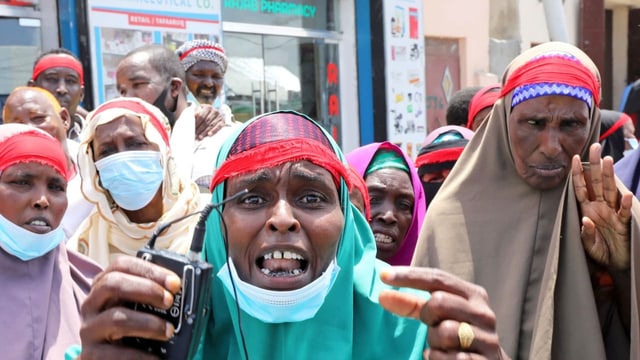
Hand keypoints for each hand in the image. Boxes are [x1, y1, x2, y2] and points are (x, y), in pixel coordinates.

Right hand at [79, 256, 181, 358]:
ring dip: (148, 323)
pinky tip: (156, 358)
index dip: (149, 270)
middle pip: (112, 284)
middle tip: (169, 302)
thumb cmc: (130, 328)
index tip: (174, 283)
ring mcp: (89, 329)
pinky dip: (140, 356)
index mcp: (104, 286)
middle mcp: (92, 304)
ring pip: (115, 318)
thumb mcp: (137, 307)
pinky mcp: (90, 355)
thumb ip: (152, 296)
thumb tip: (181, 290)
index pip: (122, 265)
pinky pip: (115, 354)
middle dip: (146, 289)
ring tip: (168, 332)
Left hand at [194, 104, 226, 139]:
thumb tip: (194, 115)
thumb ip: (196, 112)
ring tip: (200, 137)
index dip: (196, 123)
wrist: (216, 113)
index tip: (192, 129)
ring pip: (211, 125)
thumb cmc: (205, 113)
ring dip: (205, 132)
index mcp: (207, 107)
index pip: (201, 116)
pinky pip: (218, 127)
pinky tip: (209, 135)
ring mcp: (219, 116)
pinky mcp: (223, 122)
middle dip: (200, 129)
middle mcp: (214, 111)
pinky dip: (214, 131)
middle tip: (195, 135)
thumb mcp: (200, 110)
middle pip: (206, 121)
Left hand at [379, 267, 508, 359]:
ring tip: (443, 346)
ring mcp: (488, 338)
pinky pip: (451, 358)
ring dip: (435, 343)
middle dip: (427, 317)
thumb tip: (382, 294)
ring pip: (445, 331)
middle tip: (432, 326)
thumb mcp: (439, 316)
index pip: (438, 278)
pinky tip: (447, 359)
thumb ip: (412, 304)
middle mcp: (483, 313)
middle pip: (439, 302)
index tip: (383, 275)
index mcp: (473, 295)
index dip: (410, 275)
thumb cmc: (458, 335)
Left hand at [571, 143, 631, 269]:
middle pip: (596, 182)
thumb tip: (585, 220)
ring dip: (609, 176)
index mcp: (588, 209)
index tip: (573, 157)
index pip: (581, 188)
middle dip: (595, 165)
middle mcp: (600, 207)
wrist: (616, 263)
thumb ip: (585, 233)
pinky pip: (624, 212)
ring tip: (608, 160)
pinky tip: (626, 194)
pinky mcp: (624, 223)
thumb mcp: (587, 244)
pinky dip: (625, 204)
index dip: (577, 174)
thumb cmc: (600, 250)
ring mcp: (612, 213)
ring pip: (611, 191)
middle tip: (595, 147)